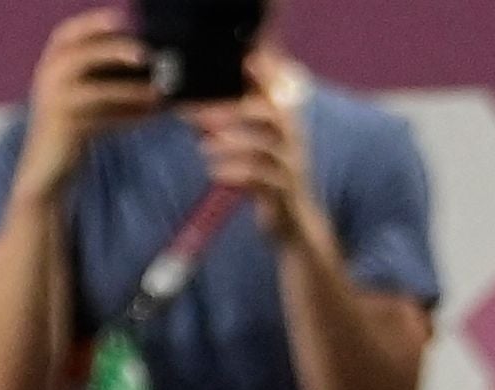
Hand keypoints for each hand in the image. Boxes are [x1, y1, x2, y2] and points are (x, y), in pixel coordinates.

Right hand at [21, 9, 163, 187]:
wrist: (47, 166)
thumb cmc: (73, 126)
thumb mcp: (84, 91)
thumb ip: (106, 72)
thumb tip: (151, 60)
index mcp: (51, 62)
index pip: (67, 33)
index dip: (93, 22)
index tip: (121, 17)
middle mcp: (48, 78)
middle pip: (82, 55)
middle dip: (115, 50)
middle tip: (145, 55)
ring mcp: (55, 104)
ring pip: (97, 91)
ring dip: (131, 91)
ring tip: (158, 93)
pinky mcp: (66, 128)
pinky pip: (103, 119)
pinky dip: (130, 117)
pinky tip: (151, 115)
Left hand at [189, 84, 319, 249]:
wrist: (295, 224)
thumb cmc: (271, 181)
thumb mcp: (257, 150)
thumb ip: (235, 129)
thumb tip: (202, 111)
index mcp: (286, 127)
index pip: (276, 94)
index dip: (264, 75)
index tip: (245, 60)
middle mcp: (292, 142)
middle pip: (270, 116)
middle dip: (234, 111)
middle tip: (200, 115)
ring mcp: (289, 167)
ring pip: (264, 148)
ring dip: (231, 144)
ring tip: (203, 146)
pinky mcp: (282, 193)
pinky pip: (261, 180)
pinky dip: (236, 174)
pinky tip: (215, 172)